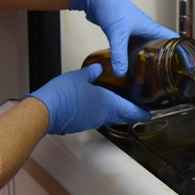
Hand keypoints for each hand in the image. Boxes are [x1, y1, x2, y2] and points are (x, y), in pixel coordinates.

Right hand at [31, 63, 151, 135]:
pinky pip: (94, 118)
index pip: (131, 111)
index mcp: (108, 104)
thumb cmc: (64, 94)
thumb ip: (91, 73)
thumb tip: (97, 70)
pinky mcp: (80, 124)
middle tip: (135, 109)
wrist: (46, 110)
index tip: (149, 115)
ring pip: (107, 118)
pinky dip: (98, 113)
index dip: (141, 113)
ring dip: (114, 113)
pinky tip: (94, 106)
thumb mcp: (80, 76)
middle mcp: (102, 116)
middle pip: (121, 116)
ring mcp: (91, 122)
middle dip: (129, 113)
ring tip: (116, 105)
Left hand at [69, 0, 175, 75]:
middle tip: (168, 76)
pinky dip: (133, 58)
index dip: (181, 50)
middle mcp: (145, 31)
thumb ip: (119, 54)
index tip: (186, 65)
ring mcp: (134, 33)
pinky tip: (130, 67)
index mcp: (150, 28)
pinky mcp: (123, 36)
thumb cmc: (111, 6)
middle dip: (165, 60)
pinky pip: (132, 49)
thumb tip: (122, 72)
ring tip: (151, 76)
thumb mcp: (117, 32)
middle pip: (160, 47)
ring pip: (145, 49)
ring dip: (148, 60)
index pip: (172, 39)